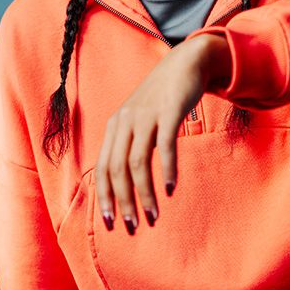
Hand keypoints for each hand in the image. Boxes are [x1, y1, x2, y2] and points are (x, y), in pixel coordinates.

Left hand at [95, 34, 230, 232]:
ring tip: (153, 215)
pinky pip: (165, 145)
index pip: (103, 168)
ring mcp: (146, 115)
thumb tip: (124, 180)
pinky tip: (170, 189)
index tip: (112, 223)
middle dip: (124, 202)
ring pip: (138, 163)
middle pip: (117, 169)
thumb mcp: (140, 119)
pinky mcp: (169, 111)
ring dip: (144, 193)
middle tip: (134, 226)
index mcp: (115, 126)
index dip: (105, 197)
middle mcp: (126, 121)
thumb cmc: (163, 98)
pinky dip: (166, 169)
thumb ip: (131, 144)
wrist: (186, 63)